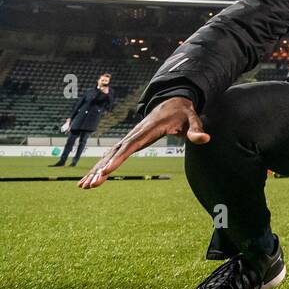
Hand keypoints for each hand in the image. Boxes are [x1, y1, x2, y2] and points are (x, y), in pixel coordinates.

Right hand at [78, 96, 207, 188]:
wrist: (173, 102)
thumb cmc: (183, 113)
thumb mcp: (193, 120)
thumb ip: (197, 130)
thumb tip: (205, 139)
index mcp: (147, 130)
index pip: (130, 147)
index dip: (117, 159)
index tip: (105, 172)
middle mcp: (134, 134)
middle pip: (114, 153)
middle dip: (101, 169)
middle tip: (89, 185)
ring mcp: (130, 138)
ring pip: (109, 155)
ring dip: (96, 170)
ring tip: (83, 186)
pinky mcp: (129, 142)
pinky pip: (112, 156)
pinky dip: (100, 166)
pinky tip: (91, 179)